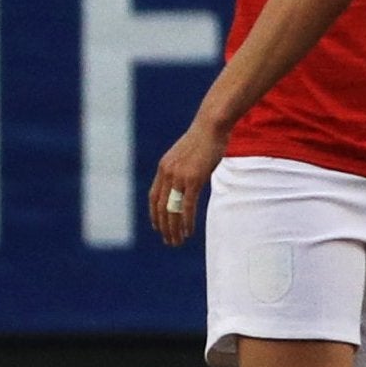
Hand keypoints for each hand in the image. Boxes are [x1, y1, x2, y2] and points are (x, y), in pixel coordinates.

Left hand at [148, 120, 226, 247]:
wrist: (212, 125)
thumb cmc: (206, 137)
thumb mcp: (189, 154)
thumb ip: (185, 167)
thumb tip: (189, 177)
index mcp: (164, 167)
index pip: (153, 196)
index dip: (154, 214)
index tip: (158, 227)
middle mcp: (167, 173)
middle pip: (161, 207)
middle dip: (164, 226)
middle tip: (169, 240)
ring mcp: (180, 176)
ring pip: (172, 209)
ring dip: (174, 228)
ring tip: (177, 241)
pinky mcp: (194, 179)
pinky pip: (187, 206)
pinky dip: (186, 221)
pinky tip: (188, 231)